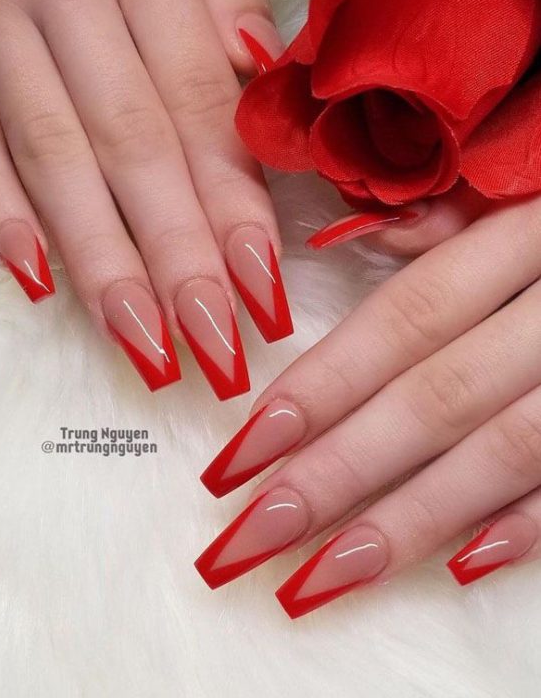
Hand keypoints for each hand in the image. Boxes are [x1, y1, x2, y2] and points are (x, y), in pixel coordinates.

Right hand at [0, 0, 291, 396]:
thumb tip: (262, 70)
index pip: (201, 110)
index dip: (234, 206)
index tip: (264, 291)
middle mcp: (69, 0)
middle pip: (133, 148)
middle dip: (176, 258)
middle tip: (215, 348)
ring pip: (55, 159)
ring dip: (101, 261)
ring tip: (144, 343)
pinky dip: (1, 211)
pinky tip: (37, 280)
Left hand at [196, 194, 540, 616]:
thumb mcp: (532, 180)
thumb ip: (455, 216)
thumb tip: (372, 242)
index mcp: (531, 229)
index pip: (404, 317)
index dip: (320, 386)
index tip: (243, 451)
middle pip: (437, 396)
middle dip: (338, 472)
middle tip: (252, 535)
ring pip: (506, 449)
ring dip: (412, 521)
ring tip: (324, 574)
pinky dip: (528, 522)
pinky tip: (461, 564)